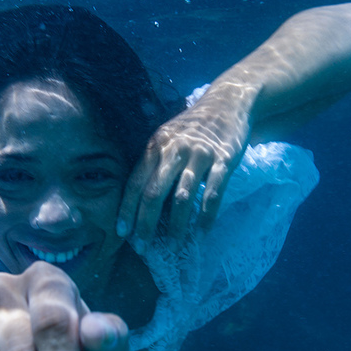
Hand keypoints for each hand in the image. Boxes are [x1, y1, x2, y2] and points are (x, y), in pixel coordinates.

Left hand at [116, 83, 251, 248]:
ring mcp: (200, 155)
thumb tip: (139, 200)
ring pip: (183, 198)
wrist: (228, 101)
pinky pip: (213, 194)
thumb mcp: (167, 136)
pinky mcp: (224, 159)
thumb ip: (154, 162)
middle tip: (142, 248)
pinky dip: (206, 217)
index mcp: (156, 145)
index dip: (127, 210)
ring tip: (173, 246)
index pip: (135, 183)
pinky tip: (202, 233)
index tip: (122, 233)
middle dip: (146, 224)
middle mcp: (174, 150)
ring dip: (177, 226)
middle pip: (154, 194)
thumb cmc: (193, 126)